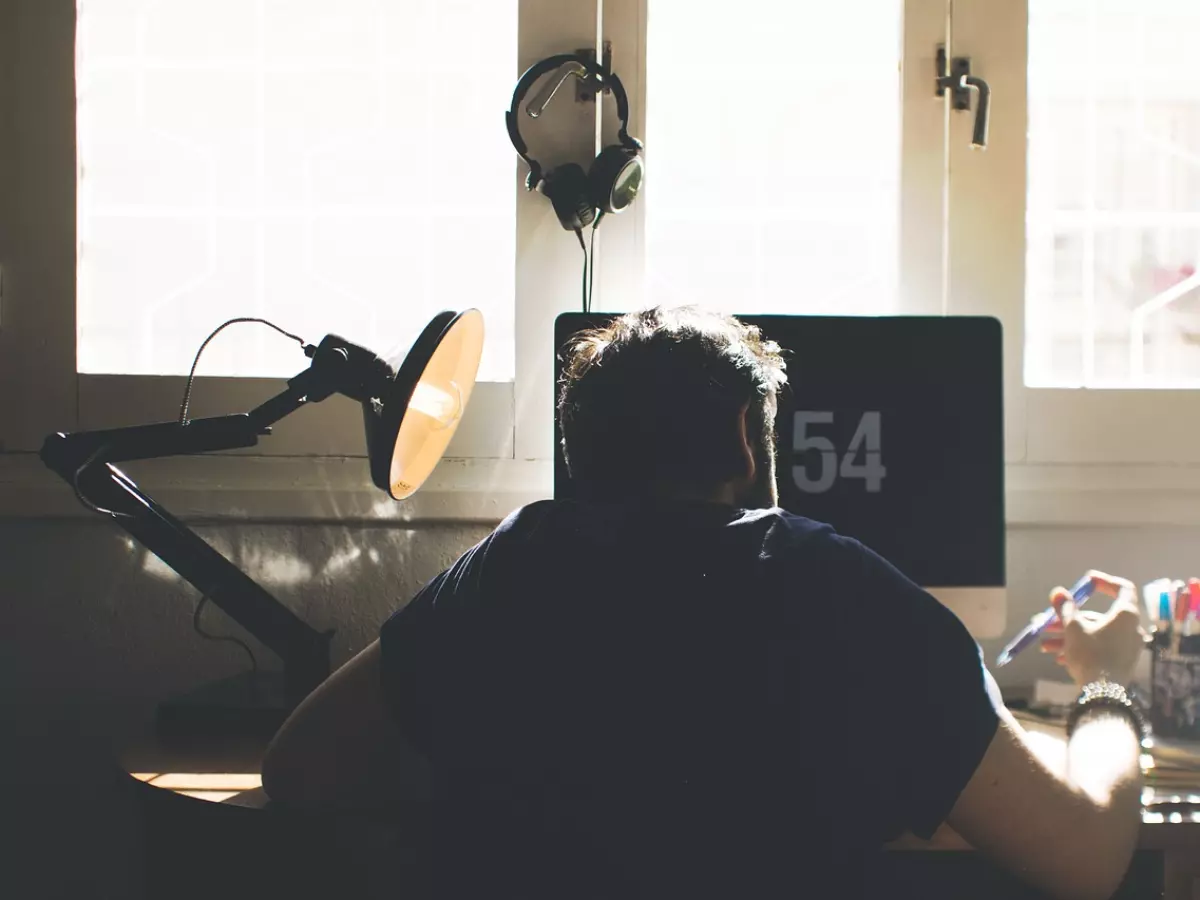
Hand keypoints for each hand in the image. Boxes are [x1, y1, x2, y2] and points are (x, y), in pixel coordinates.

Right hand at [1039, 571, 1145, 686]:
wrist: (1103, 694)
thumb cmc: (1091, 655)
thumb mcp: (1074, 628)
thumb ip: (1066, 608)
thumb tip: (1058, 591)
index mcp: (1126, 615)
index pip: (1123, 589)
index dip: (1105, 582)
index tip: (1087, 581)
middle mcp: (1131, 628)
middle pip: (1100, 616)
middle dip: (1071, 619)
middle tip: (1049, 621)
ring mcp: (1128, 646)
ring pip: (1096, 634)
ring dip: (1070, 636)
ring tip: (1046, 646)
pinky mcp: (1122, 661)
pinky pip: (1100, 647)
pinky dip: (1081, 648)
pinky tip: (1059, 657)